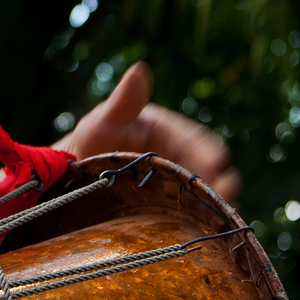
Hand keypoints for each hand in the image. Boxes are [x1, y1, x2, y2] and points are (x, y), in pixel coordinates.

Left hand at [56, 61, 240, 200]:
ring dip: (215, 202)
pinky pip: (190, 210)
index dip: (208, 150)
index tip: (218, 162)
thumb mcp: (101, 122)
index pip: (193, 138)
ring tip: (223, 216)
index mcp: (165, 130)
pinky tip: (208, 230)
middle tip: (229, 193)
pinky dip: (200, 218)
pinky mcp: (169, 205)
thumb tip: (140, 69)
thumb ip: (123, 102)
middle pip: (204, 167)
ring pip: (201, 191)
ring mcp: (173, 181)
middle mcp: (175, 155)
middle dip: (219, 180)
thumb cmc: (87, 143)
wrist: (70, 178)